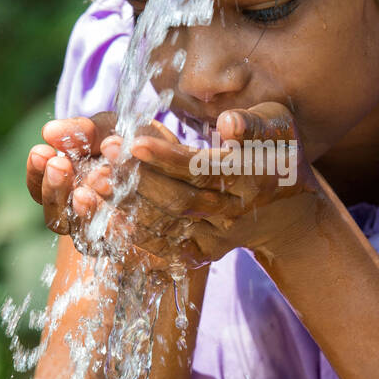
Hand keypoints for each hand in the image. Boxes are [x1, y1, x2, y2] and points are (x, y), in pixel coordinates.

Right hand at [25, 113, 204, 272]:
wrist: (186, 168)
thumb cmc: (141, 143)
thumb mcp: (112, 129)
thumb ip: (84, 132)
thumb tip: (50, 132)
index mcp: (70, 190)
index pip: (42, 191)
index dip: (38, 175)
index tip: (42, 151)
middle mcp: (85, 221)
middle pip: (58, 220)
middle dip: (57, 191)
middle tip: (60, 164)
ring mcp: (109, 240)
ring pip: (86, 238)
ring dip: (86, 211)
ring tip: (90, 182)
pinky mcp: (141, 253)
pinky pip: (125, 249)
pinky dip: (121, 230)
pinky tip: (122, 213)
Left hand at [116, 102, 323, 265]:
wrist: (288, 209)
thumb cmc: (275, 150)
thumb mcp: (276, 126)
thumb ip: (252, 124)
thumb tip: (227, 124)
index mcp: (254, 176)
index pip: (204, 168)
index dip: (167, 157)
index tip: (132, 142)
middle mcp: (237, 212)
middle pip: (181, 199)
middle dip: (138, 180)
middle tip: (102, 159)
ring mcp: (221, 237)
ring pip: (169, 226)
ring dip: (127, 208)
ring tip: (91, 185)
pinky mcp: (206, 254)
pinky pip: (165, 248)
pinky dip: (134, 235)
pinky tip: (104, 216)